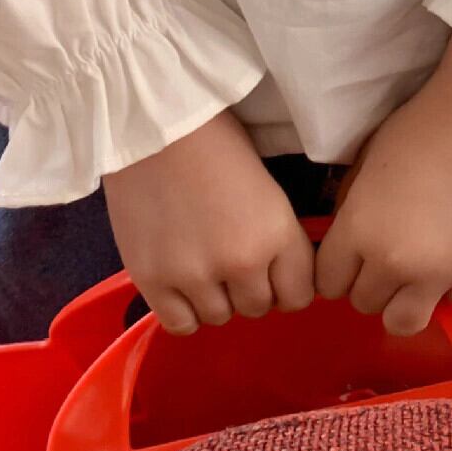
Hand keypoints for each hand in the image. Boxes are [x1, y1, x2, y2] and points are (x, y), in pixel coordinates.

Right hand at [103, 109, 315, 333]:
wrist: (154, 126)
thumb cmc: (216, 144)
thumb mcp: (268, 190)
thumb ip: (277, 238)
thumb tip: (278, 276)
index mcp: (277, 234)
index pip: (299, 296)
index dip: (287, 285)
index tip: (272, 271)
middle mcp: (241, 263)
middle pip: (259, 308)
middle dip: (250, 288)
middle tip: (231, 259)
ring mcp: (194, 275)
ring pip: (220, 317)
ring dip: (215, 297)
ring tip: (201, 263)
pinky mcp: (152, 280)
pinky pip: (180, 324)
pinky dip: (184, 310)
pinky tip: (180, 284)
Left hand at [315, 23, 451, 335]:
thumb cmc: (417, 131)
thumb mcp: (362, 170)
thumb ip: (350, 217)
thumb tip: (347, 252)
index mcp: (357, 233)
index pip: (329, 284)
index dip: (341, 270)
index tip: (356, 258)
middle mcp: (393, 264)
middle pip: (365, 304)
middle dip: (374, 282)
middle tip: (394, 254)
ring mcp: (439, 274)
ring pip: (404, 322)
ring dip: (406, 300)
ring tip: (421, 270)